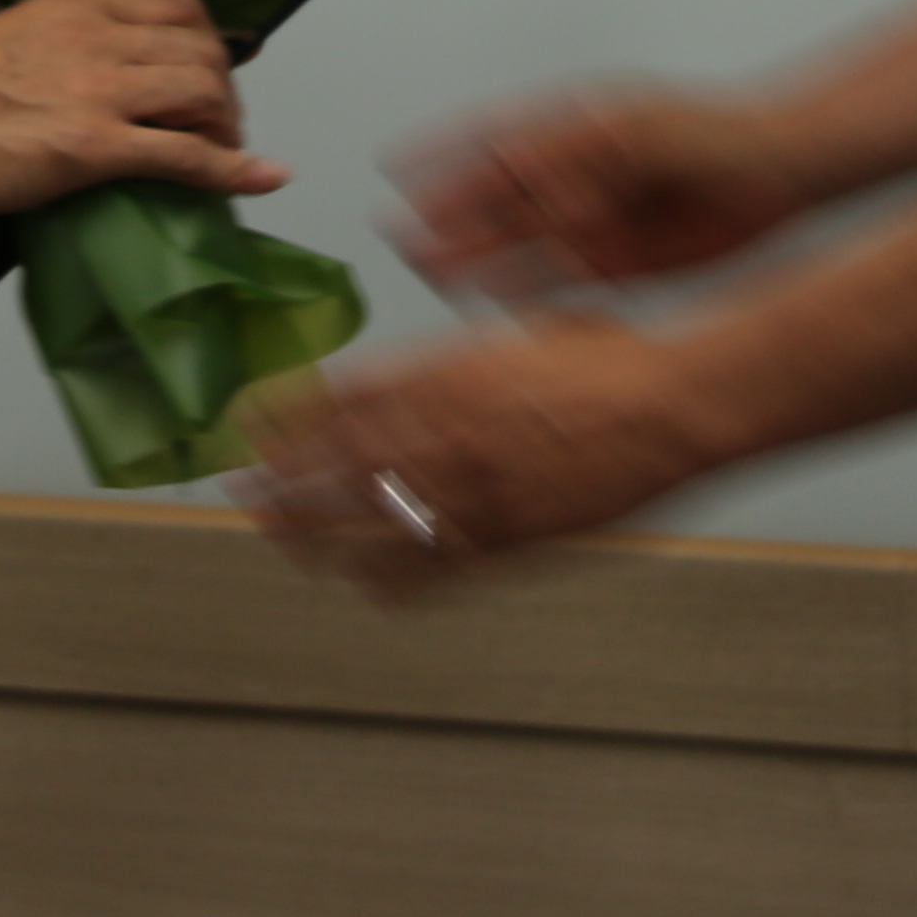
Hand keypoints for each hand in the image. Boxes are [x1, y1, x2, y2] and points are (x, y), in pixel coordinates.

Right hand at [0, 0, 274, 219]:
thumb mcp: (13, 35)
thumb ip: (65, 40)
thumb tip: (97, 68)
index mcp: (79, 5)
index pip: (177, 4)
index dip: (206, 41)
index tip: (204, 73)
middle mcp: (101, 35)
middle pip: (203, 48)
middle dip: (224, 89)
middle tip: (217, 125)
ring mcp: (102, 90)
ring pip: (204, 92)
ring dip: (227, 127)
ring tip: (221, 153)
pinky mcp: (96, 146)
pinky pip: (188, 154)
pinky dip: (234, 168)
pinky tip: (260, 178)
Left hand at [242, 313, 726, 604]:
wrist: (674, 406)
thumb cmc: (611, 361)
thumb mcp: (518, 335)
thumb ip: (457, 364)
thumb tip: (413, 381)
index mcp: (446, 373)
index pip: (340, 400)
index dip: (287, 417)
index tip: (250, 424)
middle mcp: (447, 432)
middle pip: (335, 464)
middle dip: (280, 479)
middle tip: (241, 489)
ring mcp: (474, 491)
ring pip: (368, 521)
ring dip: (315, 532)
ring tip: (283, 537)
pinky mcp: (507, 540)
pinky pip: (428, 569)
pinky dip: (387, 576)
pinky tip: (363, 581)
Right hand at [390, 81, 808, 295]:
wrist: (781, 170)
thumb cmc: (714, 132)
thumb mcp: (638, 131)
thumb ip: (575, 151)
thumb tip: (514, 164)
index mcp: (572, 124)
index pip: (492, 140)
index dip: (441, 154)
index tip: (394, 167)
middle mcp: (575, 172)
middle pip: (495, 197)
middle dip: (446, 216)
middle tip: (398, 235)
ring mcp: (594, 218)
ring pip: (519, 242)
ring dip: (474, 257)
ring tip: (428, 271)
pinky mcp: (620, 260)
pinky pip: (560, 278)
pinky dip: (526, 289)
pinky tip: (494, 300)